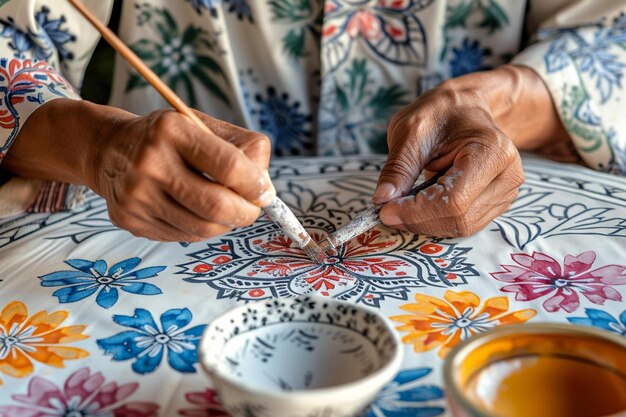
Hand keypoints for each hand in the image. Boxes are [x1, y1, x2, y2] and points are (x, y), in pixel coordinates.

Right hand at [4, 100, 274, 241]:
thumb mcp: (204, 125)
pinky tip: (197, 213)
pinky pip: (182, 236)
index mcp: (171, 130)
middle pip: (216, 204)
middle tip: (252, 210)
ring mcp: (136, 195)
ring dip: (225, 223)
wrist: (109, 149)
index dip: (255, 185)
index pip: (229, 166)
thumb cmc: (169, 138)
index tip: (265, 192)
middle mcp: (148, 162)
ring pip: (202, 227)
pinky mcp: (129, 220)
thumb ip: (244, 149)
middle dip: (245, 213)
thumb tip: (266, 190)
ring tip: (226, 210)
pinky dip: (201, 229)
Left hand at [373, 65, 568, 236]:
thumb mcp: (411, 130)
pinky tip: (418, 205)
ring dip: (425, 222)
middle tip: (387, 210)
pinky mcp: (495, 204)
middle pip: (459, 219)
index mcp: (492, 152)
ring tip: (402, 204)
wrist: (466, 108)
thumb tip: (382, 199)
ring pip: (461, 227)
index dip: (416, 212)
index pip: (453, 200)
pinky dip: (435, 220)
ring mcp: (505, 193)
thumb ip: (398, 167)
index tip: (385, 210)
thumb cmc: (441, 113)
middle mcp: (507, 176)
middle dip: (418, 220)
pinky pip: (463, 224)